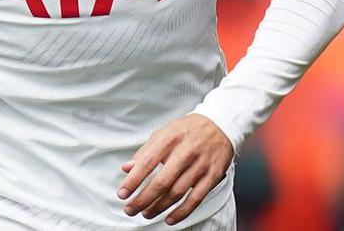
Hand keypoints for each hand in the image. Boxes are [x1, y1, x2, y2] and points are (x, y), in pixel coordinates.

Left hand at [117, 113, 233, 224]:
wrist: (220, 125)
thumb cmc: (187, 130)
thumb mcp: (164, 133)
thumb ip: (145, 151)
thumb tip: (126, 168)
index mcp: (170, 138)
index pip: (147, 162)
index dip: (133, 180)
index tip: (122, 193)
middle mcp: (185, 151)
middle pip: (162, 182)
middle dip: (143, 199)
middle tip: (130, 209)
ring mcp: (200, 165)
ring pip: (177, 193)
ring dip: (159, 207)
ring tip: (146, 213)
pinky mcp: (212, 176)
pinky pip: (196, 198)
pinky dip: (182, 212)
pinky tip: (170, 219)